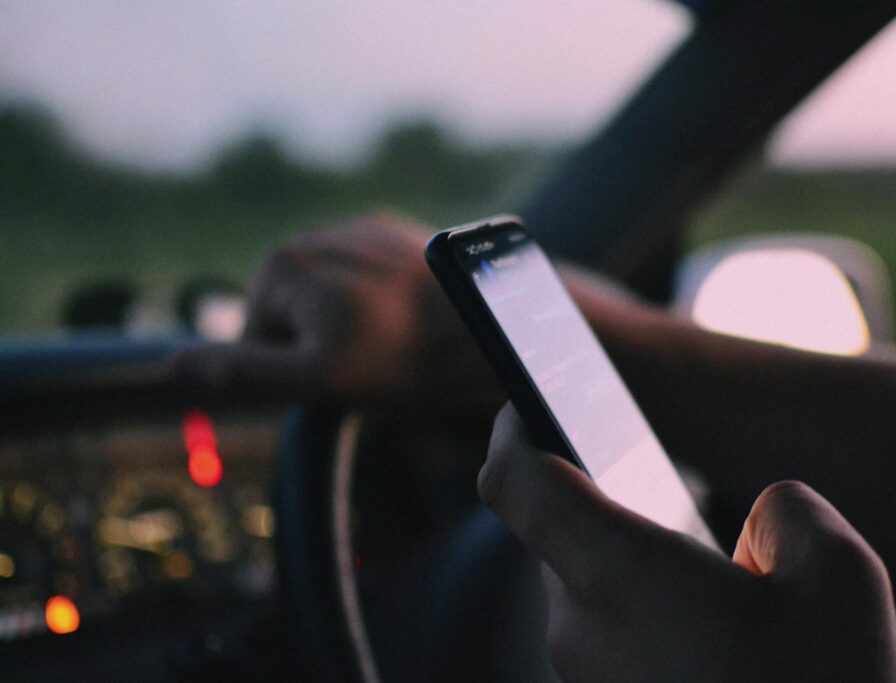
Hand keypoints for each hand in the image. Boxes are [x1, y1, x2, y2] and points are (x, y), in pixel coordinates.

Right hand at [174, 213, 501, 411]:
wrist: (495, 323)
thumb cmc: (407, 358)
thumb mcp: (316, 378)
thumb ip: (243, 372)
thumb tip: (174, 367)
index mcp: (280, 265)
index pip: (258, 342)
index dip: (296, 375)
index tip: (345, 376)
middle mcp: (313, 235)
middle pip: (296, 318)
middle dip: (325, 347)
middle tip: (377, 364)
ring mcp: (358, 230)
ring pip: (334, 303)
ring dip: (356, 327)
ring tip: (402, 341)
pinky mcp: (399, 236)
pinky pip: (370, 285)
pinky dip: (384, 306)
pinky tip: (417, 318)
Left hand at [481, 404, 895, 682]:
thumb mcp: (842, 575)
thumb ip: (791, 513)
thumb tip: (762, 521)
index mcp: (619, 575)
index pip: (517, 481)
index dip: (512, 426)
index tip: (525, 396)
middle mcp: (581, 628)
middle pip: (558, 530)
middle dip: (601, 496)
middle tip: (634, 458)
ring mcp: (586, 677)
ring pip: (587, 584)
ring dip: (629, 557)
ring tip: (690, 546)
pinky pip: (605, 631)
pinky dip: (638, 605)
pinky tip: (700, 612)